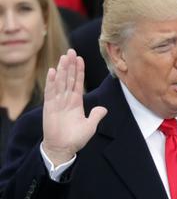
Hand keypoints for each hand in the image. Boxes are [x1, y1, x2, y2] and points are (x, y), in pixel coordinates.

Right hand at [42, 49, 106, 166]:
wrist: (63, 148)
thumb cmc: (75, 138)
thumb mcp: (90, 126)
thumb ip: (96, 116)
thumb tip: (104, 109)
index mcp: (76, 102)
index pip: (78, 82)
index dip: (79, 70)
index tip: (80, 59)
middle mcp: (67, 99)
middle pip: (69, 78)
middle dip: (70, 65)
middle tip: (71, 51)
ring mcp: (57, 102)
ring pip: (61, 82)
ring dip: (62, 69)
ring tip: (64, 56)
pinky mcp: (49, 107)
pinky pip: (51, 92)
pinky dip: (52, 82)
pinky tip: (53, 71)